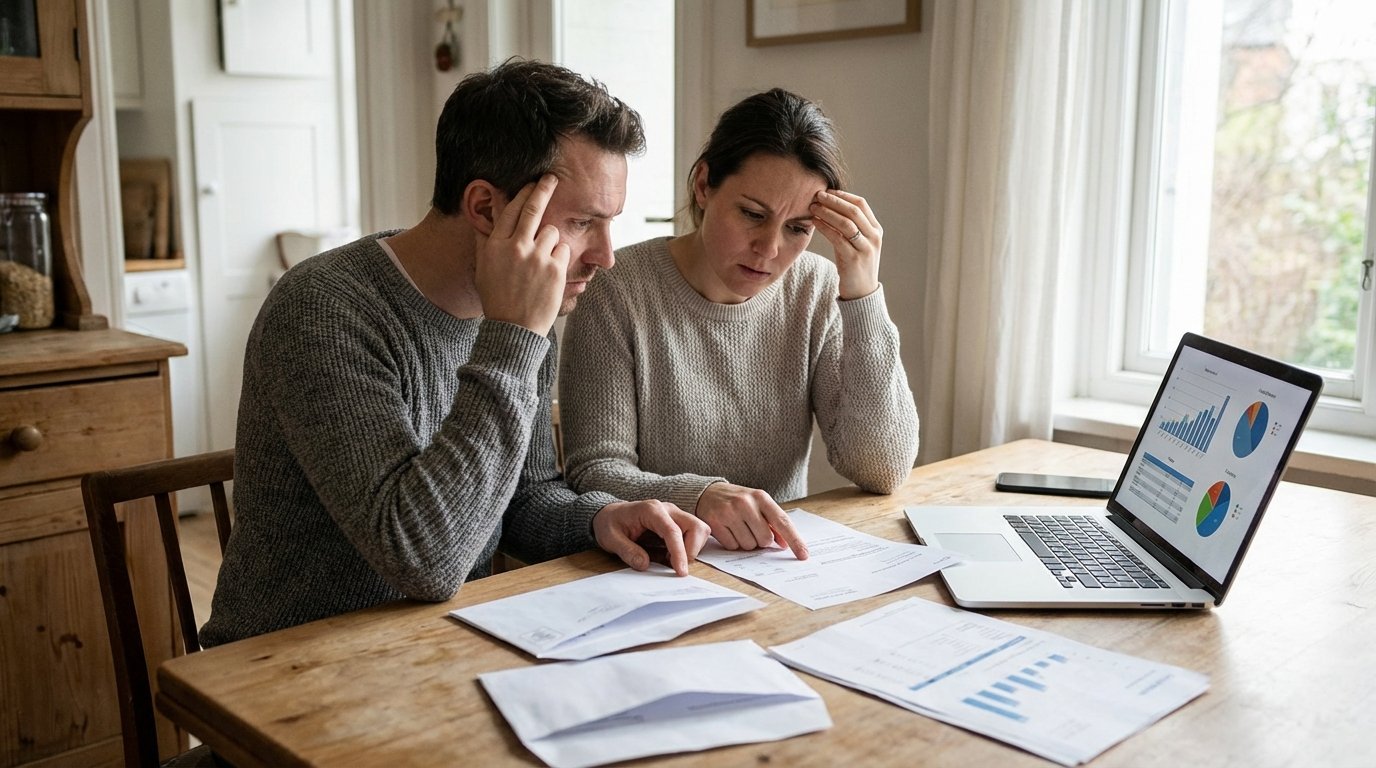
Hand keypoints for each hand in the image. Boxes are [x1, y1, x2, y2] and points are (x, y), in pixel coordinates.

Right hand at [475, 175, 570, 333]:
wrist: (515, 328)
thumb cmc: (497, 298)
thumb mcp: (484, 268)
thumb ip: (485, 240)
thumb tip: (484, 217)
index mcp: (496, 245)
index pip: (511, 209)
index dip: (524, 192)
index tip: (532, 182)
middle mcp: (516, 247)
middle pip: (534, 208)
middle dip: (544, 189)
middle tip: (552, 178)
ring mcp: (537, 257)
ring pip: (552, 231)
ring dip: (549, 240)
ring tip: (541, 261)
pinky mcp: (555, 269)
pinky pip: (563, 249)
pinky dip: (559, 256)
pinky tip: (548, 273)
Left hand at [592, 500, 709, 575]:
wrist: (609, 515)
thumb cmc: (610, 524)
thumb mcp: (610, 538)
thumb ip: (627, 551)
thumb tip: (645, 565)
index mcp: (651, 510)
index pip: (673, 530)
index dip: (679, 552)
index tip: (680, 572)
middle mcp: (667, 510)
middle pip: (696, 526)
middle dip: (692, 549)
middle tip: (677, 566)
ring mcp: (674, 515)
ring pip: (699, 531)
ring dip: (691, 549)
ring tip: (669, 560)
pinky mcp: (677, 523)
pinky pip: (693, 535)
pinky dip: (688, 549)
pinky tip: (670, 556)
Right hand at [696, 483, 808, 558]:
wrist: (707, 493)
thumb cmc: (738, 501)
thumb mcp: (757, 504)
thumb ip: (772, 522)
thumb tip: (785, 544)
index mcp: (761, 497)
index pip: (782, 522)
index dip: (795, 540)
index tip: (803, 555)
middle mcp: (746, 503)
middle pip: (765, 539)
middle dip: (761, 540)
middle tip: (752, 529)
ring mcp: (729, 513)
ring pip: (749, 545)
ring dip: (746, 542)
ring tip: (738, 528)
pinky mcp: (715, 523)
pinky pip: (732, 546)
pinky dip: (732, 543)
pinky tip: (728, 530)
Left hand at [810, 189, 882, 299]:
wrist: (861, 292)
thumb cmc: (855, 265)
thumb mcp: (857, 243)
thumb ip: (850, 226)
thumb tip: (830, 206)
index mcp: (876, 230)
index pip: (861, 204)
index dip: (843, 195)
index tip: (827, 191)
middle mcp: (873, 237)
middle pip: (854, 210)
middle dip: (834, 200)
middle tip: (817, 194)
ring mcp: (865, 248)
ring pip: (846, 223)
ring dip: (827, 212)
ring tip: (813, 207)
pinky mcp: (853, 259)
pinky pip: (837, 238)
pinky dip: (825, 227)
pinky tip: (814, 222)